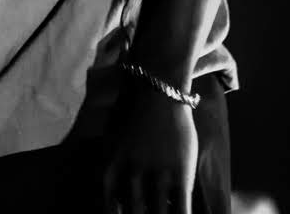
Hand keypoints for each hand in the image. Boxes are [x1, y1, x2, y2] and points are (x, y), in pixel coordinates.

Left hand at [101, 86, 197, 212]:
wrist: (156, 89)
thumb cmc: (133, 111)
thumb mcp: (112, 137)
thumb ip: (113, 163)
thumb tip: (113, 191)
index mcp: (110, 163)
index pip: (108, 202)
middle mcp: (131, 171)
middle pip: (133, 211)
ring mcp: (156, 172)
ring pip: (158, 213)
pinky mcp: (180, 172)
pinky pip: (181, 208)